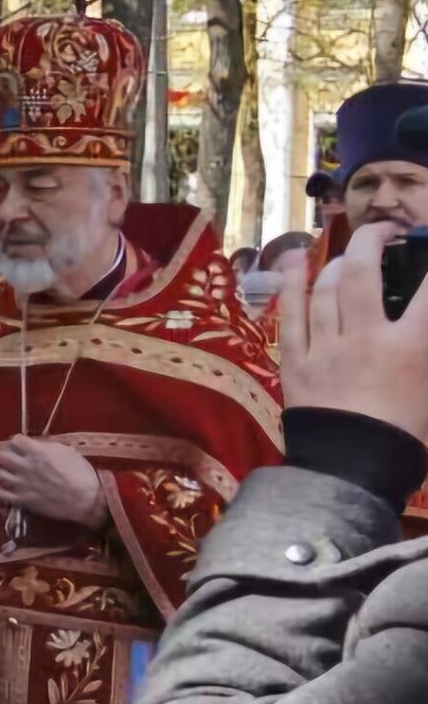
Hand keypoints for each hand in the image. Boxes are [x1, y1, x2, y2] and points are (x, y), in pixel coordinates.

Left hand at [0, 436, 107, 528]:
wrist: (86, 499)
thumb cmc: (81, 473)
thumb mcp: (68, 452)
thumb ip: (48, 446)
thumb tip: (37, 444)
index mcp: (37, 452)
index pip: (15, 440)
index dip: (18, 441)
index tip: (22, 444)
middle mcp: (25, 466)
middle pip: (3, 455)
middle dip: (8, 454)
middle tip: (14, 458)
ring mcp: (21, 484)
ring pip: (0, 473)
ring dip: (5, 471)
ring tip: (12, 474)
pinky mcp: (21, 500)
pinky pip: (0, 493)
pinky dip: (2, 489)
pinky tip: (8, 488)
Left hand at [282, 220, 427, 442]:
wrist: (350, 471)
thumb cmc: (403, 435)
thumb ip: (423, 347)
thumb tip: (415, 326)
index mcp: (410, 347)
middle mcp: (365, 338)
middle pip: (362, 272)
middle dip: (372, 240)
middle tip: (383, 232)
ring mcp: (325, 348)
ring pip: (325, 288)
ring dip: (337, 262)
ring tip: (348, 254)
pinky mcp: (294, 362)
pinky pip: (290, 314)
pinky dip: (293, 283)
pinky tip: (297, 261)